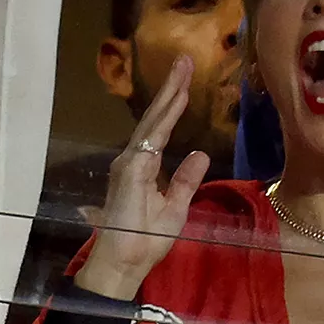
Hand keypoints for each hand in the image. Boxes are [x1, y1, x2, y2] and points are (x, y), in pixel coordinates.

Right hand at [74, 56, 210, 301]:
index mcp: (142, 168)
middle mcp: (132, 159)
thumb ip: (185, 181)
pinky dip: (164, 118)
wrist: (123, 264)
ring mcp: (129, 163)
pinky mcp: (131, 170)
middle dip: (170, 87)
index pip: (160, 129)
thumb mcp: (175, 208)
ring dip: (168, 95)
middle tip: (184, 59)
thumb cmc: (144, 241)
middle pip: (155, 117)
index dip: (173, 103)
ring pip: (153, 122)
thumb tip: (200, 154)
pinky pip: (152, 138)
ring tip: (182, 69)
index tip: (186, 80)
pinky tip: (176, 100)